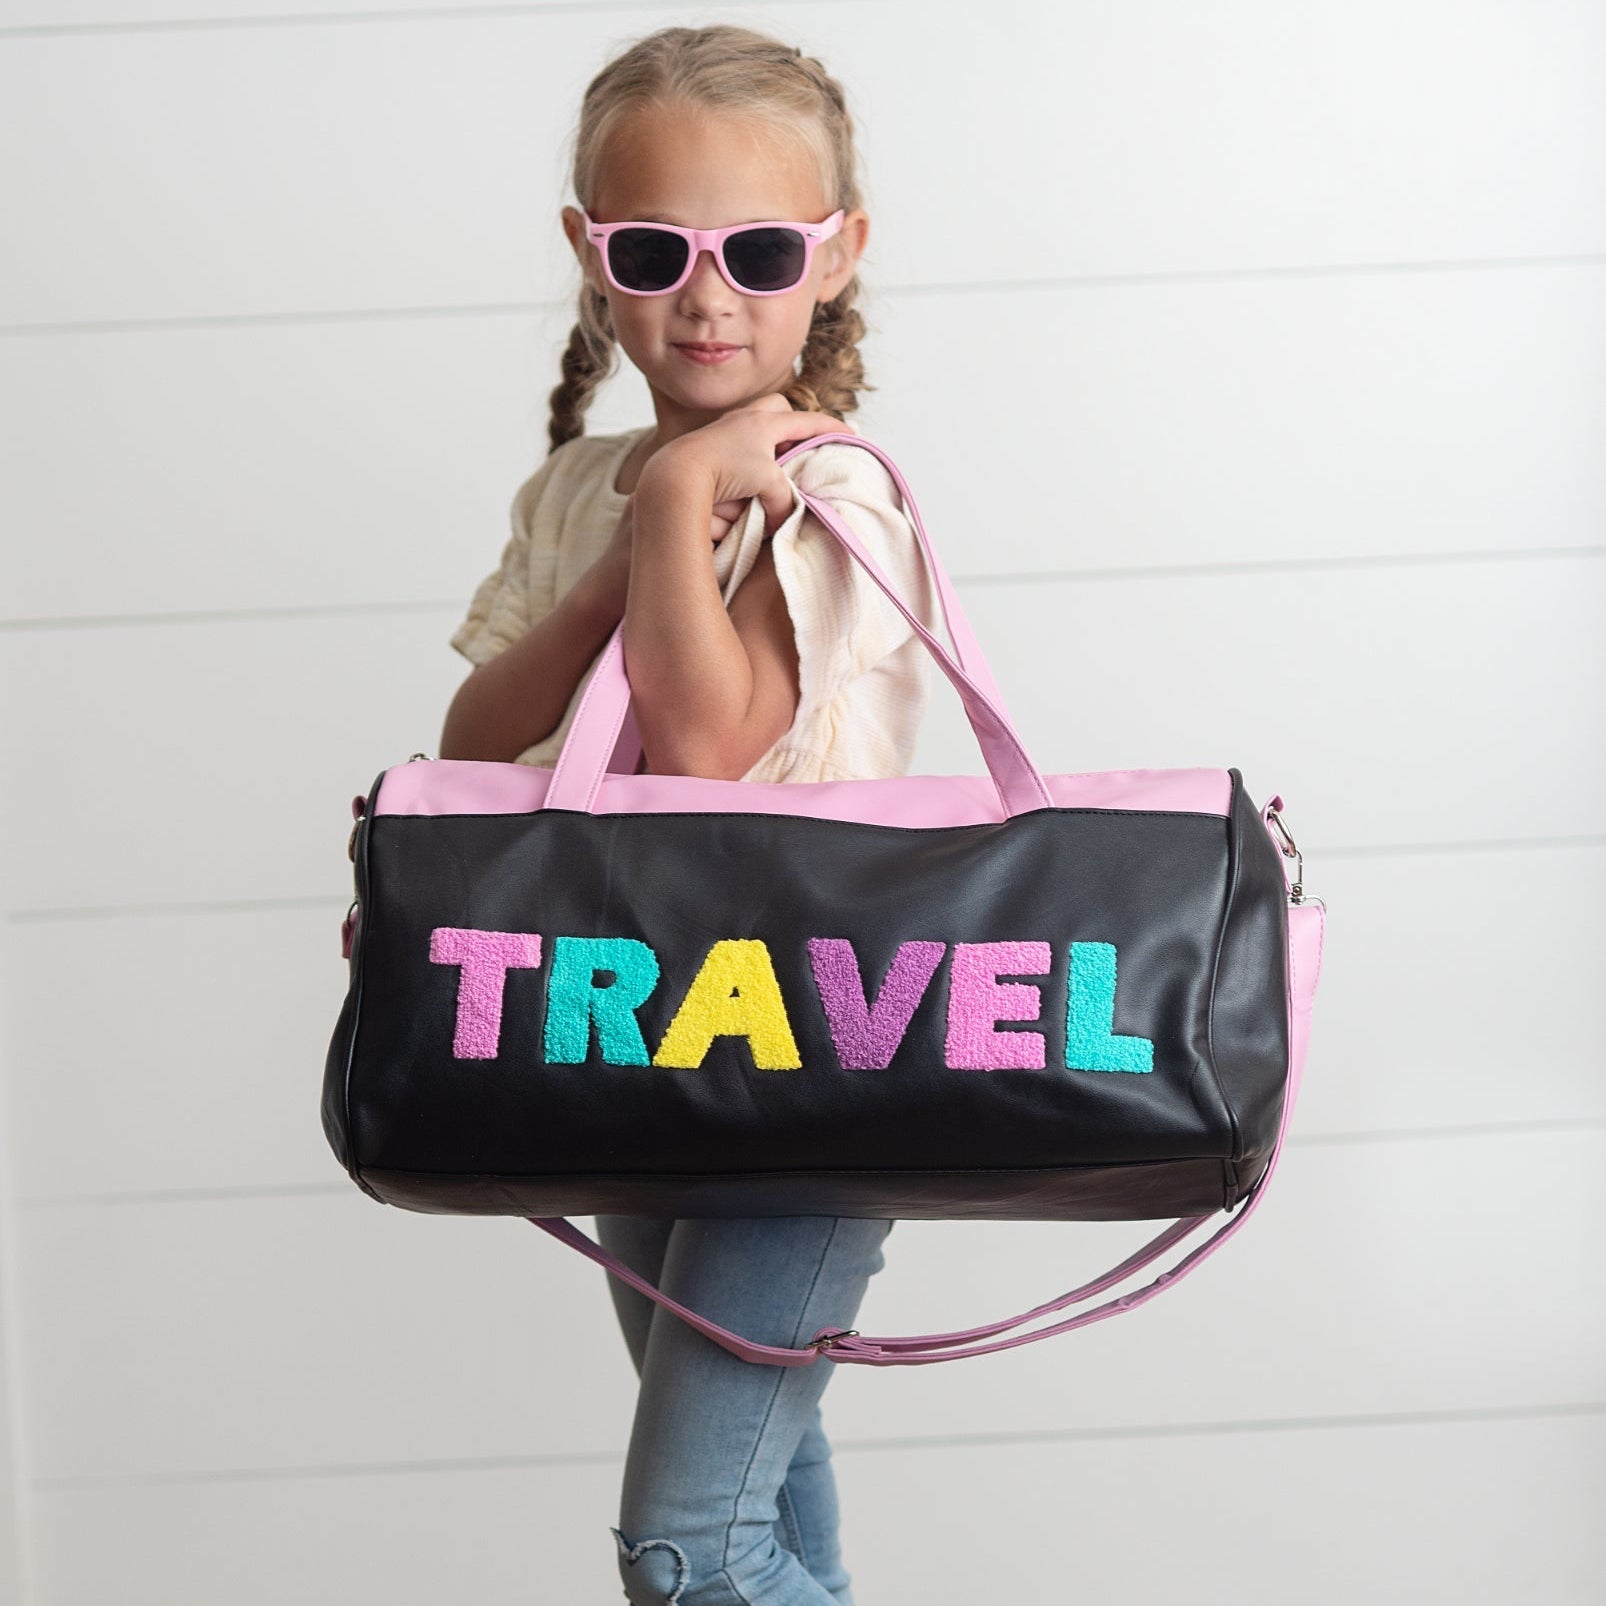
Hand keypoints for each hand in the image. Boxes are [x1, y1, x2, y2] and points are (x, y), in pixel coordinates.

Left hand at [637, 394, 843, 537]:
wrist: (677, 474)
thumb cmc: (724, 472)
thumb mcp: (767, 484)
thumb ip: (784, 498)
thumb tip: (781, 514)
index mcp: (765, 421)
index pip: (809, 421)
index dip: (833, 429)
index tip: (851, 435)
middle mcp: (745, 419)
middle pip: (778, 408)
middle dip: (793, 424)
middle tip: (801, 449)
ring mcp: (725, 430)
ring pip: (756, 427)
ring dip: (770, 443)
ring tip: (777, 468)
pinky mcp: (709, 447)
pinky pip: (739, 445)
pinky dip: (750, 458)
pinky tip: (749, 478)